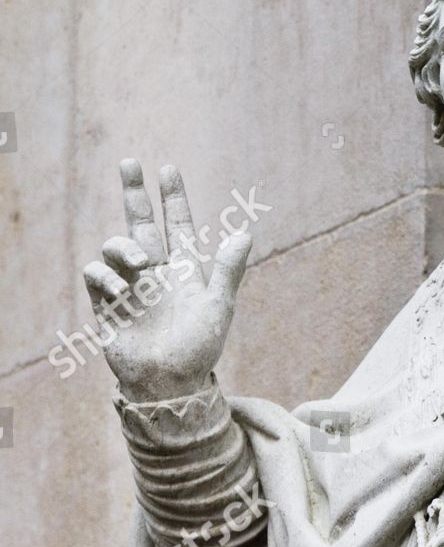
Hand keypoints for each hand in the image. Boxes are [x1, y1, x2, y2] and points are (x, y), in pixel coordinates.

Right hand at [83, 160, 251, 402]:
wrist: (169, 385)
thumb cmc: (198, 348)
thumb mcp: (218, 306)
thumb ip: (228, 270)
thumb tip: (245, 232)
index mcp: (183, 268)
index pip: (177, 223)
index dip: (173, 197)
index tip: (167, 168)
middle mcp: (155, 271)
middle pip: (140, 222)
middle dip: (135, 192)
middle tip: (129, 162)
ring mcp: (130, 285)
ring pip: (116, 244)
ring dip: (123, 245)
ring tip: (139, 264)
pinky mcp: (107, 304)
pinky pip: (96, 273)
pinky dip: (105, 274)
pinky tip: (122, 291)